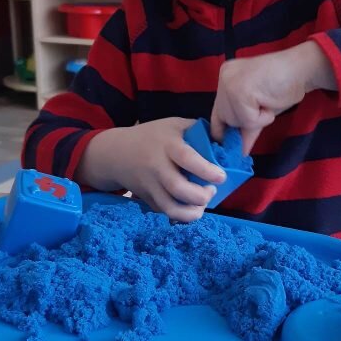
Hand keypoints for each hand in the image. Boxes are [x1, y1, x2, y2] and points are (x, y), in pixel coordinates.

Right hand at [78, 119, 225, 222]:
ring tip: (201, 206)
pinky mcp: (146, 199)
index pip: (186, 158)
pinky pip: (164, 212)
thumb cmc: (152, 136)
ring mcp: (149, 185)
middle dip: (200, 196)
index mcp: (167, 145)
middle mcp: (156, 166)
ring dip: (191, 213)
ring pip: (170, 208)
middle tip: (211, 192)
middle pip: (178, 188)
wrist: (116, 153)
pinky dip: (180, 215)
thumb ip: (197, 131)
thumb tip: (224, 142)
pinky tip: (189, 207)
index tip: (221, 177)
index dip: (206, 170)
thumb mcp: (173, 125)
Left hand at [210, 41, 335, 152]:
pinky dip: (263, 117)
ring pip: (235, 122)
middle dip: (246, 122)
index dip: (224, 130)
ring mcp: (229, 84)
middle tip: (265, 106)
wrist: (302, 68)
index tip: (228, 143)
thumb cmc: (284, 86)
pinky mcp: (239, 92)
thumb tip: (237, 152)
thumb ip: (245, 124)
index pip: (218, 112)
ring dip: (256, 119)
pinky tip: (270, 101)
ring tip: (269, 101)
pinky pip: (249, 121)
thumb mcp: (259, 106)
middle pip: (225, 119)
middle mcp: (224, 77)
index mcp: (226, 76)